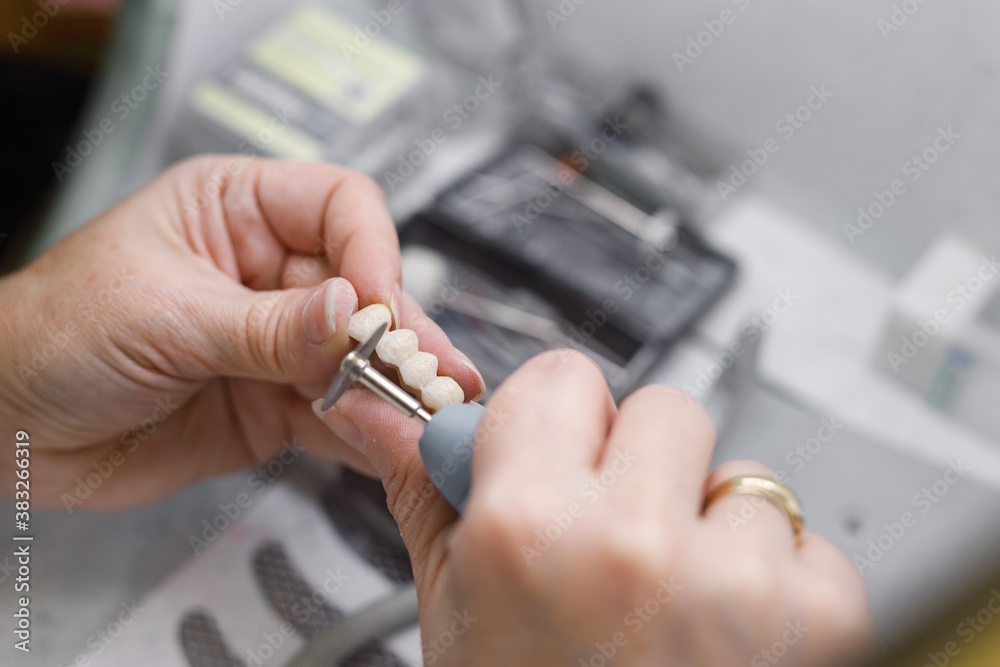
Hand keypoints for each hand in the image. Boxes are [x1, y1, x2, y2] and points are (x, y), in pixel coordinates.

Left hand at [0, 156, 482, 509]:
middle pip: (361, 289)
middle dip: (396, 332)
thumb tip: (351, 315)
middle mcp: (266, 272)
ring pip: (357, 358)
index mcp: (236, 210)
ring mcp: (274, 343)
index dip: (369, 251)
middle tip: (431, 370)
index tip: (374, 305)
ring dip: (394, 386)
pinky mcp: (273, 405)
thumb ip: (268, 325)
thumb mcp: (167, 316)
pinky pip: (335, 415)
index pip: (338, 207)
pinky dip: (365, 431)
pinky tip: (394, 442)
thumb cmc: (55, 333)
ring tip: (433, 411)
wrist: (8, 427)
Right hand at [321, 350, 874, 665]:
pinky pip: (806, 544)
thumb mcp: (455, 612)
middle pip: (665, 410)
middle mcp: (632, 544)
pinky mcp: (822, 619)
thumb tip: (384, 413)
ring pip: (742, 477)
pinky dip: (778, 586)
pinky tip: (729, 641)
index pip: (563, 379)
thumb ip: (428, 493)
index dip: (562, 424)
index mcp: (526, 531)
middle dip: (644, 468)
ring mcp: (734, 583)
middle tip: (620, 547)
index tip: (564, 461)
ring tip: (675, 611)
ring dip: (714, 531)